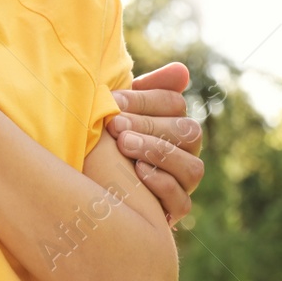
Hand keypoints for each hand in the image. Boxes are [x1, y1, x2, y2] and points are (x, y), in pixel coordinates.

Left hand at [107, 62, 204, 224]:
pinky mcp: (173, 210)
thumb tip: (182, 70)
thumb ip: (144, 88)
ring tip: (126, 146)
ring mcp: (183, 182)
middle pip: (188, 132)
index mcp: (171, 120)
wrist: (89, 181)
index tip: (114, 102)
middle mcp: (185, 151)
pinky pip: (182, 201)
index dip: (146, 100)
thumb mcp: (118, 111)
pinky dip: (162, 185)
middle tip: (116, 126)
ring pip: (192, 167)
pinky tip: (137, 173)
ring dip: (159, 153)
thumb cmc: (104, 138)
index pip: (174, 102)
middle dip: (150, 126)